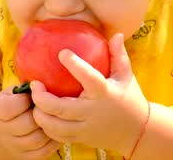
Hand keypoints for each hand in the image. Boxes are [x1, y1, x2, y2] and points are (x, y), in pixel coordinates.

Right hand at [0, 87, 61, 159]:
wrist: (1, 132)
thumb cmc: (14, 104)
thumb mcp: (14, 92)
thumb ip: (26, 87)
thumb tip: (43, 84)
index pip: (10, 107)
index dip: (25, 100)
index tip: (34, 95)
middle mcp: (3, 130)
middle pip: (27, 124)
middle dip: (42, 114)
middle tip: (48, 107)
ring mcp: (14, 146)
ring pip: (37, 139)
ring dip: (50, 127)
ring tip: (54, 118)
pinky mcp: (26, 158)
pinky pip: (44, 152)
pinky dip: (53, 141)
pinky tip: (55, 130)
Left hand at [31, 33, 149, 156]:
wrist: (138, 132)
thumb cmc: (130, 98)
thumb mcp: (126, 76)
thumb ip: (118, 55)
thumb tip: (116, 34)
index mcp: (105, 92)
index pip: (89, 77)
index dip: (74, 65)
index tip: (62, 53)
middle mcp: (93, 111)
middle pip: (60, 108)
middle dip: (41, 97)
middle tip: (34, 84)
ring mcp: (86, 128)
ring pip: (55, 126)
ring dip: (40, 114)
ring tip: (34, 101)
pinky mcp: (82, 138)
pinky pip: (58, 136)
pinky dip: (46, 127)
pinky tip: (42, 115)